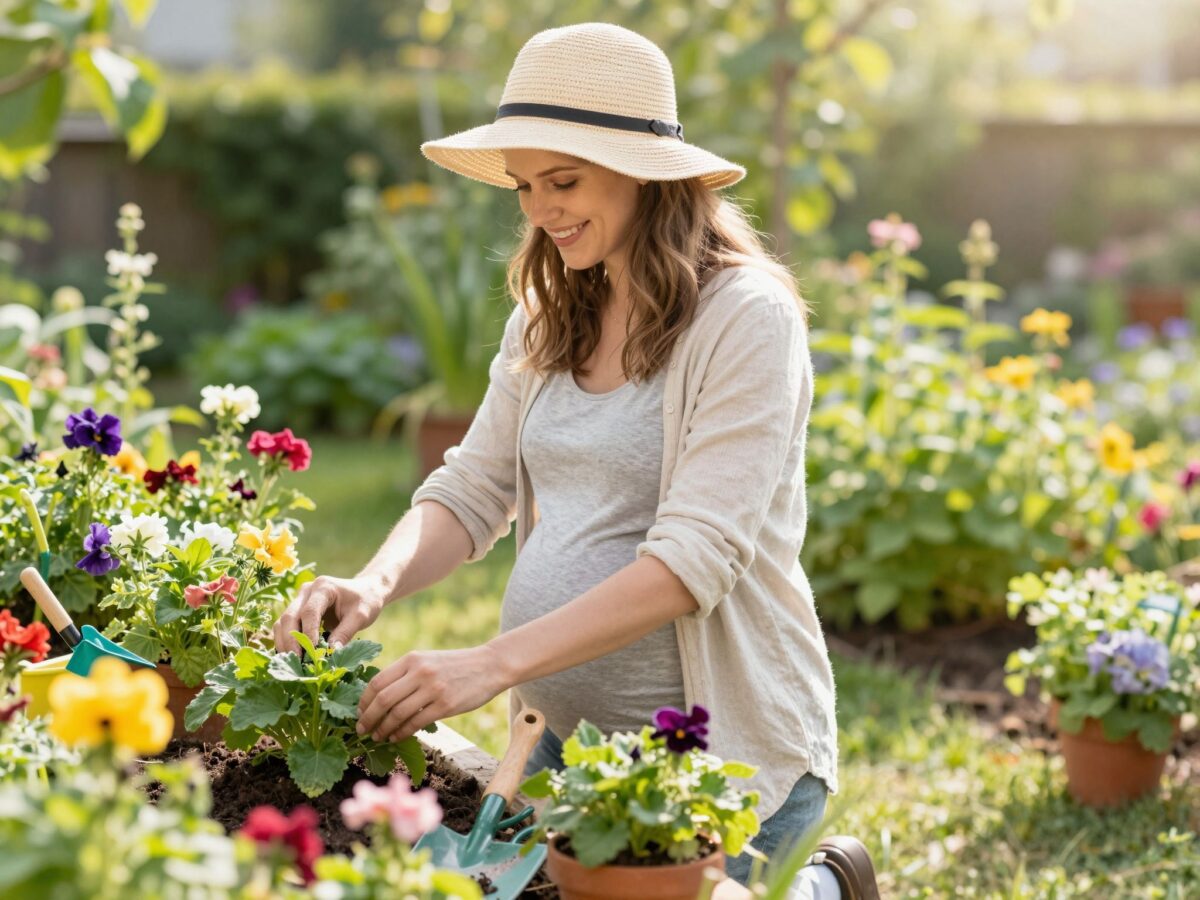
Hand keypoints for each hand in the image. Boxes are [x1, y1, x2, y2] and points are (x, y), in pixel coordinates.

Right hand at [274, 574, 385, 654]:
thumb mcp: (361, 616)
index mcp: (323, 587)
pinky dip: (286, 641)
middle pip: (289, 616)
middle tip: (298, 661)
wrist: (365, 591)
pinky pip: (286, 626)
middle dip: (291, 641)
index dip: (308, 633)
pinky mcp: (298, 610)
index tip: (312, 652)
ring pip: (283, 622)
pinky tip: (291, 656)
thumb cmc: (366, 601)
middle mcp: (307, 591)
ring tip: (294, 662)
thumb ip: (345, 633)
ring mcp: (300, 599)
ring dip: (284, 643)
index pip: (309, 612)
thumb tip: (330, 653)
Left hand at [356, 646, 506, 742]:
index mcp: (412, 659)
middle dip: (368, 718)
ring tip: (378, 737)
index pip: (377, 682)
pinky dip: (401, 733)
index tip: (358, 713)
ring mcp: (433, 689)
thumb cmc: (455, 666)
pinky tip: (396, 737)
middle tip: (361, 730)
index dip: (363, 701)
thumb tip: (378, 698)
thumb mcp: (428, 660)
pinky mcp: (445, 706)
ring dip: (383, 729)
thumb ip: (405, 674)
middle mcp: (420, 672)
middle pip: (383, 699)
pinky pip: (415, 723)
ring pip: (397, 714)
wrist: (489, 666)